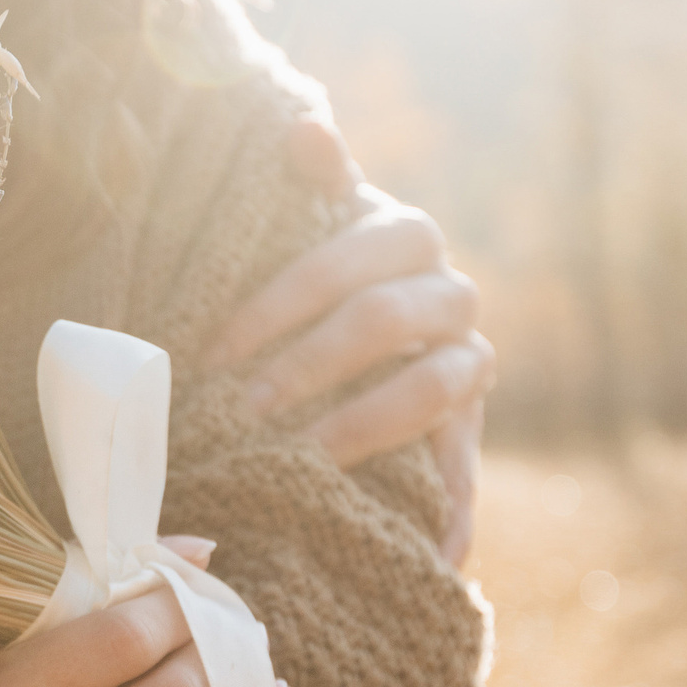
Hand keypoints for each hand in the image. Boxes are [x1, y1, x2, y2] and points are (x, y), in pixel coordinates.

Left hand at [203, 117, 494, 565]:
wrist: (367, 328)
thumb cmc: (317, 268)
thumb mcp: (307, 219)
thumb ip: (313, 177)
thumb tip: (304, 126)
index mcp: (407, 236)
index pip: (351, 260)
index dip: (283, 300)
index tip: (216, 347)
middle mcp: (451, 296)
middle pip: (388, 322)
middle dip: (311, 365)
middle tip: (243, 409)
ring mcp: (469, 365)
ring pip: (435, 389)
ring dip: (366, 428)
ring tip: (303, 463)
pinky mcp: (469, 433)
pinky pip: (466, 476)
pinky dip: (450, 519)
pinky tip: (426, 559)